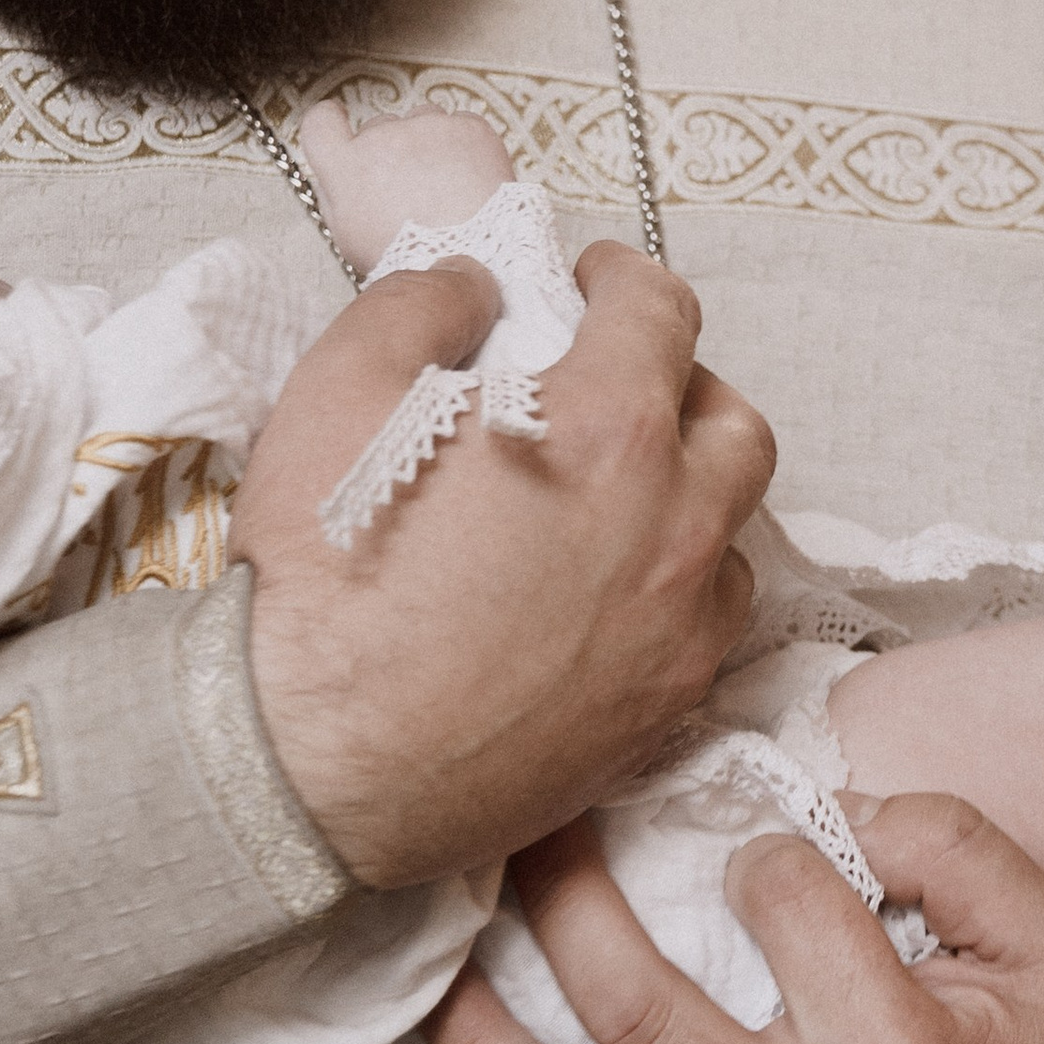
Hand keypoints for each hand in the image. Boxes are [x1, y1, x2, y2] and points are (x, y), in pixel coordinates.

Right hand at [232, 243, 771, 890]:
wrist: (310, 763)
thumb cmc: (321, 580)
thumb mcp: (336, 388)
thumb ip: (422, 305)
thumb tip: (478, 290)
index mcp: (605, 428)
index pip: (663, 311)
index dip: (622, 279)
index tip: (590, 286)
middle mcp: (670, 522)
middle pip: (730, 419)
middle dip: (678, 382)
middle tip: (611, 387)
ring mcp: (678, 624)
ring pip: (733, 527)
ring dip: (688, 489)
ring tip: (614, 495)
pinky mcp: (663, 708)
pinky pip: (709, 622)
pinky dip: (677, 586)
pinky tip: (609, 589)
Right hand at [296, 93, 513, 271]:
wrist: (469, 262)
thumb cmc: (409, 259)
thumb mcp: (352, 238)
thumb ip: (338, 196)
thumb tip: (339, 170)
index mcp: (346, 167)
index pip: (320, 122)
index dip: (330, 119)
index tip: (340, 120)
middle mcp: (382, 137)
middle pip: (380, 127)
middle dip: (392, 150)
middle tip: (412, 188)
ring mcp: (428, 127)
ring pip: (423, 122)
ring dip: (429, 144)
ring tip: (447, 188)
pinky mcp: (468, 127)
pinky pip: (461, 125)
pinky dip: (465, 146)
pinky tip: (470, 180)